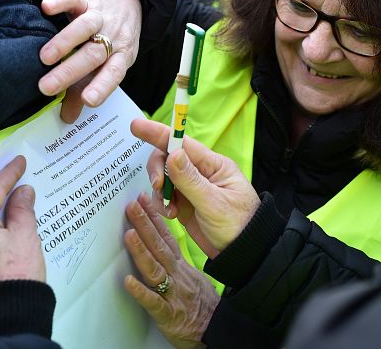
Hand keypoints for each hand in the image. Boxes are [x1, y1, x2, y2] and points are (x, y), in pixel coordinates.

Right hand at [38, 0, 142, 121]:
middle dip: (70, 71)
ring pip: (85, 27)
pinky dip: (61, 1)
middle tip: (46, 87)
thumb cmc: (111, 41)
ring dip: (65, 42)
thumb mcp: (106, 65)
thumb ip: (84, 90)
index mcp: (121, 56)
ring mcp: (100, 16)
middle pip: (94, 54)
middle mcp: (112, 36)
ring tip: (45, 58)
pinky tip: (46, 7)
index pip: (114, 73)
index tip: (88, 101)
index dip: (102, 86)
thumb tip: (67, 118)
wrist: (125, 0)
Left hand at [123, 194, 219, 348]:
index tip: (143, 200)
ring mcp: (172, 293)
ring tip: (129, 235)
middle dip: (145, 225)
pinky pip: (153, 302)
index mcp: (180, 265)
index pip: (166, 237)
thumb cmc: (202, 304)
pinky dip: (140, 291)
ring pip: (155, 270)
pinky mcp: (167, 315)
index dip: (154, 217)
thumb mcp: (192, 275)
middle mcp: (176, 275)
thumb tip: (160, 242)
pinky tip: (128, 282)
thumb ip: (175, 260)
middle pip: (159, 247)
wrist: (217, 328)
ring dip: (141, 251)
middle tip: (132, 206)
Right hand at [130, 118, 260, 257]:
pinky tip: (172, 215)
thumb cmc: (238, 226)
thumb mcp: (214, 204)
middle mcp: (201, 172)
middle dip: (158, 170)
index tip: (136, 126)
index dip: (158, 133)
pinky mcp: (185, 203)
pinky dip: (162, 204)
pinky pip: (165, 195)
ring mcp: (192, 187)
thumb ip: (191, 180)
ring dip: (160, 192)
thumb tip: (171, 154)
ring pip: (164, 177)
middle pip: (168, 157)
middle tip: (158, 187)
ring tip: (171, 211)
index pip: (182, 142)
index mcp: (213, 165)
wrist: (244, 254)